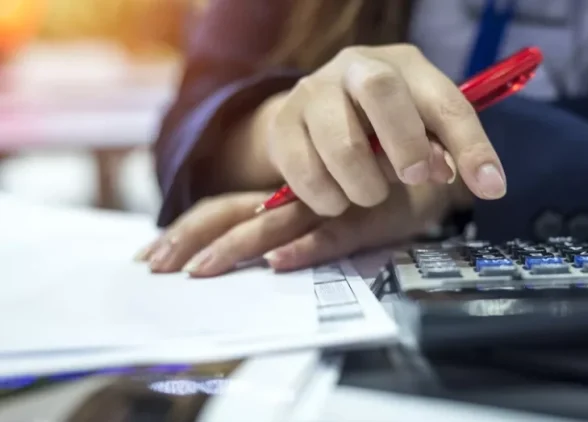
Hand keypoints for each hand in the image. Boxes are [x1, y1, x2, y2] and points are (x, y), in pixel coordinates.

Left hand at [136, 182, 467, 275]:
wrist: (429, 167)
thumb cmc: (371, 189)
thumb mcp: (324, 205)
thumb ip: (289, 223)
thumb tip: (252, 257)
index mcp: (281, 193)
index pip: (223, 207)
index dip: (188, 228)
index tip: (152, 255)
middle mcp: (297, 196)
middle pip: (234, 212)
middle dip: (193, 238)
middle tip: (157, 267)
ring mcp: (330, 206)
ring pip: (275, 224)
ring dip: (237, 247)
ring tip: (201, 271)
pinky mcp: (366, 220)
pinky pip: (332, 235)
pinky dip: (305, 248)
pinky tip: (279, 262)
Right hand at [227, 43, 506, 214]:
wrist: (313, 118)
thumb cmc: (380, 126)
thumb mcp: (420, 131)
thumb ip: (444, 151)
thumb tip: (470, 180)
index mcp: (403, 65)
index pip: (445, 100)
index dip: (472, 146)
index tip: (491, 187)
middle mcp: (355, 67)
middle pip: (381, 91)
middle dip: (405, 145)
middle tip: (411, 178)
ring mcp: (312, 92)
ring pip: (341, 145)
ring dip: (365, 186)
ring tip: (369, 192)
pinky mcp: (281, 125)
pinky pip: (306, 174)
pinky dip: (328, 199)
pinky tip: (336, 196)